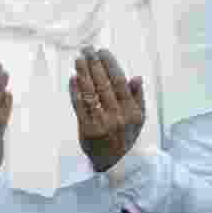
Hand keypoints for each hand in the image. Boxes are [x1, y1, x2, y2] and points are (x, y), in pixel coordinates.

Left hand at [69, 47, 144, 172]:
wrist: (114, 162)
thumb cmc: (126, 136)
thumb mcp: (139, 119)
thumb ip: (137, 97)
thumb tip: (136, 76)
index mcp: (132, 112)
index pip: (120, 83)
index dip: (110, 65)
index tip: (103, 52)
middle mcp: (117, 116)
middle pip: (103, 85)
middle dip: (95, 64)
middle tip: (87, 50)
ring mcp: (101, 122)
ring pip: (90, 93)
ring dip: (83, 74)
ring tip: (78, 59)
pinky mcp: (86, 128)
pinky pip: (79, 106)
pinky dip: (75, 91)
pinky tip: (72, 78)